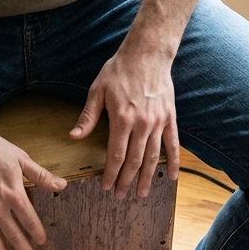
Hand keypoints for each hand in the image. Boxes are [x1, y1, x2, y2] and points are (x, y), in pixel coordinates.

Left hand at [70, 48, 179, 198]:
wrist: (147, 53)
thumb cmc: (119, 70)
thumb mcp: (97, 90)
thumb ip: (88, 116)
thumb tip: (74, 137)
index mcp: (122, 118)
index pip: (116, 154)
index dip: (111, 173)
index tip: (106, 186)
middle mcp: (142, 124)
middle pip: (134, 160)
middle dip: (127, 181)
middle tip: (121, 196)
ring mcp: (158, 122)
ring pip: (153, 157)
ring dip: (147, 177)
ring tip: (141, 193)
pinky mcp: (170, 118)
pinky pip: (173, 145)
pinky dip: (173, 163)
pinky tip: (171, 177)